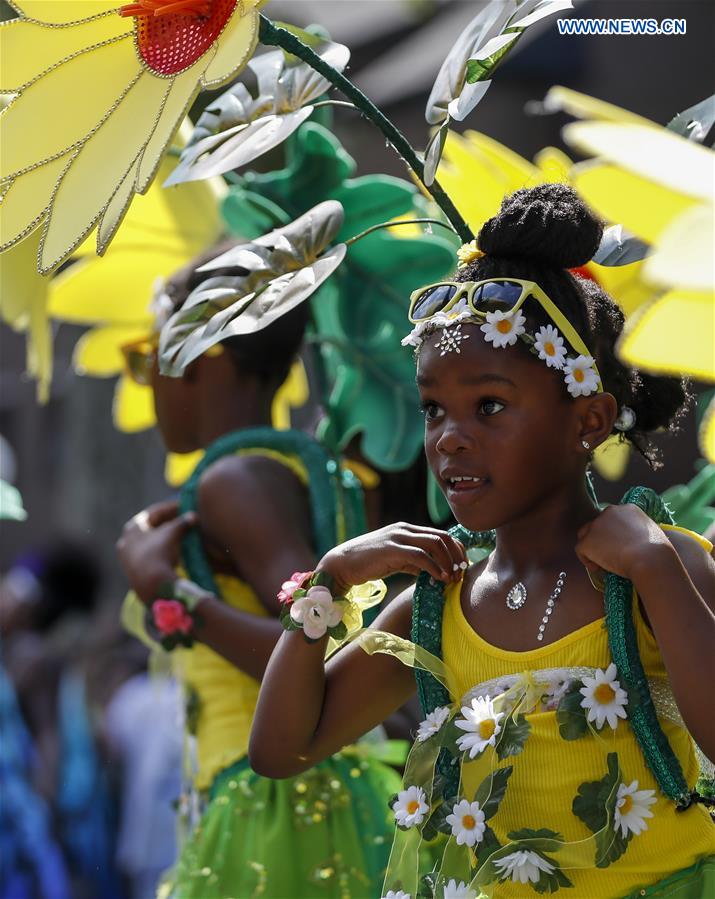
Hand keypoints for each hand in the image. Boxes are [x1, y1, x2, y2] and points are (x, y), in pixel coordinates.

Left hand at [117, 500, 196, 604]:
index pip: (154, 512)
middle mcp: (127, 541)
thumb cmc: (159, 553)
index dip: (171, 508)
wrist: (151, 585)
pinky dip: (164, 550)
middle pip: (152, 527)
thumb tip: (193, 516)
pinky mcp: (136, 571)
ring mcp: (129, 558)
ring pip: (152, 542)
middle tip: (185, 519)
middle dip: (169, 523)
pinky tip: (175, 552)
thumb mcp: (172, 533)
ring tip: (183, 535)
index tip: (185, 505)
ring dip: (167, 537)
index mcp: (132, 528)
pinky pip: (152, 555)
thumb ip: (182, 522)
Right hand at [316, 522, 467, 591]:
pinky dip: (434, 567)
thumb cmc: (368, 564)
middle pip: (442, 537)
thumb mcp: (396, 560)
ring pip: (435, 544)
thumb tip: (434, 572)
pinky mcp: (392, 549)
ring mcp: (398, 537)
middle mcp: (405, 529)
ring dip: (447, 562)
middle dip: (456, 556)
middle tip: (460, 574)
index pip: (441, 534)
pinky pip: (420, 556)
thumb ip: (414, 562)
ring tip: (451, 579)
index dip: (455, 551)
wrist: (341, 564)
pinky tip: (439, 579)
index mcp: (407, 529)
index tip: (460, 568)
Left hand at [575, 504, 672, 582]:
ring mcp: (596, 525)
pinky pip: (580, 550)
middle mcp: (610, 511)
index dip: (614, 534)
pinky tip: (598, 569)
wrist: (650, 559)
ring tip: (602, 563)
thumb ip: (639, 531)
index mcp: (628, 509)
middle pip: (598, 525)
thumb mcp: (652, 533)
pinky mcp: (587, 540)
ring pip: (586, 535)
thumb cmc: (658, 552)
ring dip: (592, 548)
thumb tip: (635, 541)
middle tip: (610, 555)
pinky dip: (587, 560)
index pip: (613, 519)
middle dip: (601, 539)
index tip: (620, 547)